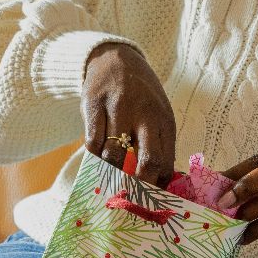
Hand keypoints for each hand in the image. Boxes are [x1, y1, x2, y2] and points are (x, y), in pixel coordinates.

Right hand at [83, 44, 175, 183]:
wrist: (116, 59)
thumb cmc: (141, 97)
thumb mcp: (159, 115)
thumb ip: (160, 146)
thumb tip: (161, 184)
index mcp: (164, 120)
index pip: (166, 162)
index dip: (157, 185)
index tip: (149, 198)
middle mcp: (144, 113)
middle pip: (147, 160)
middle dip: (139, 185)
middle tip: (129, 195)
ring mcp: (118, 107)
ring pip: (114, 155)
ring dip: (111, 171)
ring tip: (110, 176)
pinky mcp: (93, 104)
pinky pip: (91, 142)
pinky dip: (93, 156)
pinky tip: (97, 156)